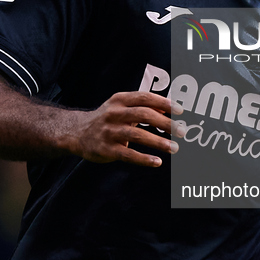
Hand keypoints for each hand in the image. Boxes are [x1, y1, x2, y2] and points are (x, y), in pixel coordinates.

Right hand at [68, 91, 183, 167]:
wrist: (77, 133)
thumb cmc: (107, 119)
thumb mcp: (121, 107)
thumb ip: (143, 107)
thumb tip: (169, 110)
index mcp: (119, 100)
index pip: (145, 98)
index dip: (164, 103)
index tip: (181, 111)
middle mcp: (114, 113)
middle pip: (144, 115)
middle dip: (166, 123)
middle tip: (182, 132)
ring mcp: (109, 132)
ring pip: (138, 135)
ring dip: (159, 142)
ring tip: (175, 147)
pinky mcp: (106, 149)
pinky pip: (128, 155)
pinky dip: (144, 159)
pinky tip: (157, 162)